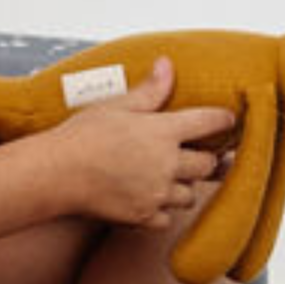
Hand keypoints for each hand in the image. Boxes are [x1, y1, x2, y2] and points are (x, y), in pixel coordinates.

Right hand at [51, 55, 234, 228]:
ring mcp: (157, 193)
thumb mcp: (116, 106)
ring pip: (190, 194)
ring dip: (184, 186)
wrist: (56, 173)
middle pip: (207, 165)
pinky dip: (164, 210)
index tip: (229, 121)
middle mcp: (167, 164)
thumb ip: (149, 91)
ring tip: (170, 178)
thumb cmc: (82, 136)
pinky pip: (168, 218)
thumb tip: (167, 65)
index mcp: (163, 132)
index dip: (223, 120)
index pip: (208, 123)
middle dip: (206, 159)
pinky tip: (151, 200)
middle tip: (200, 155)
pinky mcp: (143, 216)